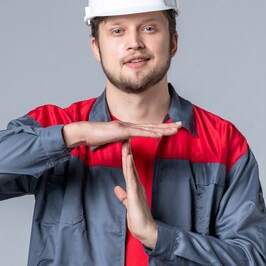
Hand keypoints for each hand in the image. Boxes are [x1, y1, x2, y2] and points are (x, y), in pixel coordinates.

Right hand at [62, 120, 180, 148]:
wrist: (83, 132)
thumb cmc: (94, 136)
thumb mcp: (111, 139)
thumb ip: (120, 139)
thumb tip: (126, 141)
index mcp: (127, 128)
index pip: (148, 128)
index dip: (161, 127)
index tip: (173, 127)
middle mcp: (129, 125)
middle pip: (152, 126)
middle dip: (168, 126)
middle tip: (182, 124)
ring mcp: (126, 127)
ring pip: (149, 128)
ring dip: (164, 129)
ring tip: (176, 129)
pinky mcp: (122, 132)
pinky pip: (139, 133)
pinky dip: (151, 134)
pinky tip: (160, 134)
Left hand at [113, 141, 157, 248]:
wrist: (146, 230)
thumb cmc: (138, 219)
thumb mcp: (128, 205)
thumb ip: (123, 196)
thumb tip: (117, 189)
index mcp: (134, 187)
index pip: (128, 169)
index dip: (125, 157)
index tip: (123, 145)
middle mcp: (136, 185)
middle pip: (129, 165)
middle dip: (127, 151)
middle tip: (126, 137)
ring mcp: (136, 188)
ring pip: (131, 168)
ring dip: (128, 155)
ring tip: (126, 143)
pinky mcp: (135, 193)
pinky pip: (132, 177)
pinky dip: (129, 167)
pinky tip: (128, 157)